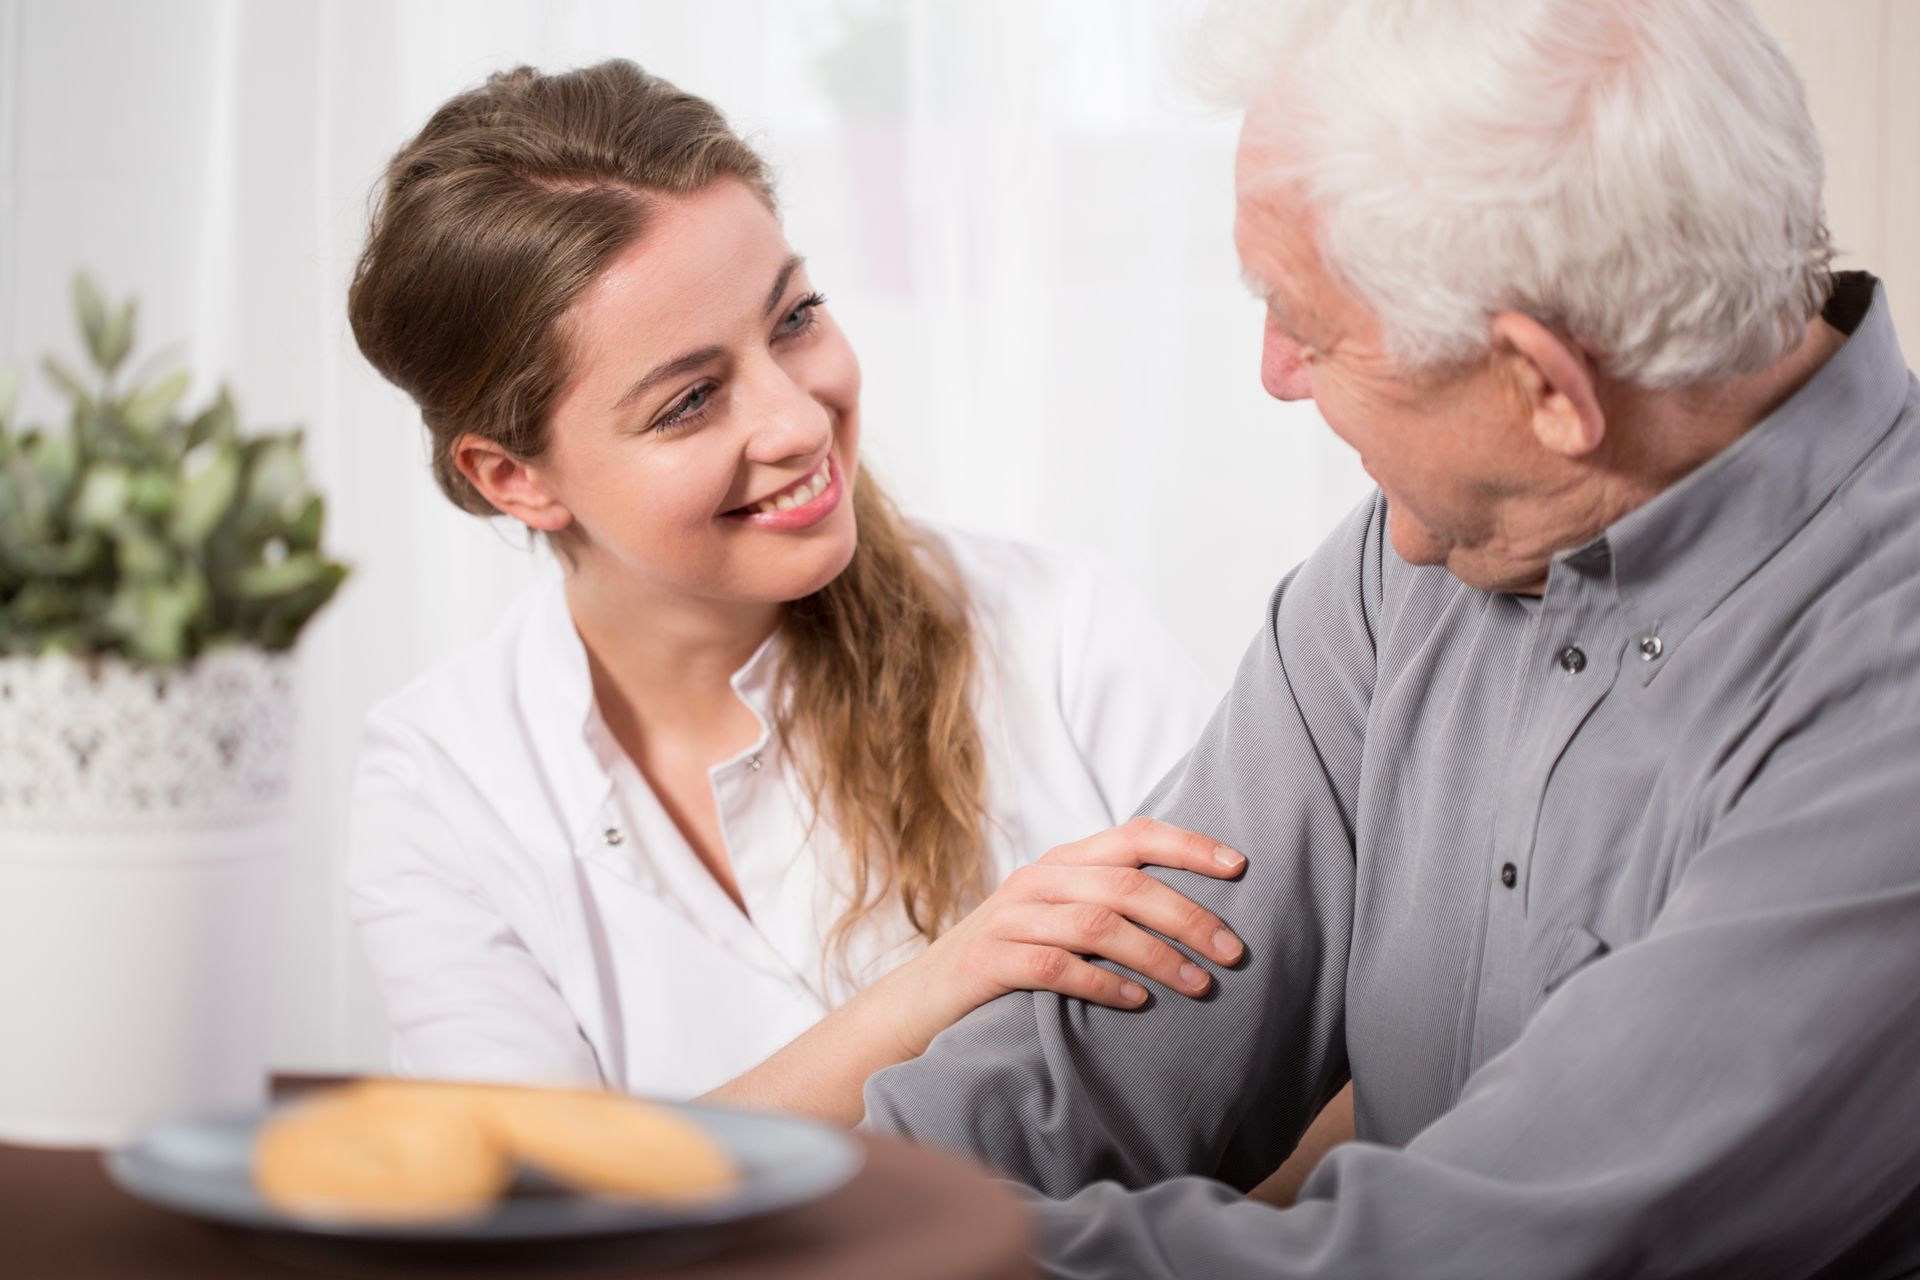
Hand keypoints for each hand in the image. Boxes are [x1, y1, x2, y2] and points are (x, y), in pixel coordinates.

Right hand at [895, 817, 1247, 1056]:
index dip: (1188, 845)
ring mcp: (1008, 918)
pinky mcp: (987, 962)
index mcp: (1062, 863)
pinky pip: (1053, 966)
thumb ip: (1108, 910)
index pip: (1134, 835)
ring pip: (1096, 923)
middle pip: (1126, 883)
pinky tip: (1135, 1003)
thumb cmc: (1006, 966)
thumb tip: (1197, 920)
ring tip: (1197, 984)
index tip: (1240, 867)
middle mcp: (1037, 880)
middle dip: (1186, 915)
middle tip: (1232, 952)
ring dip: (1155, 954)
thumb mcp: (1057, 923)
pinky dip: (1101, 983)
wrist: (917, 1005)